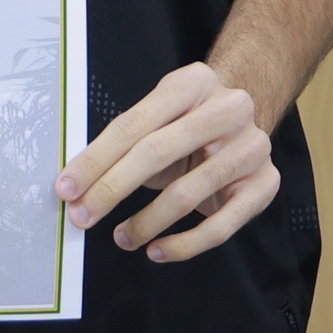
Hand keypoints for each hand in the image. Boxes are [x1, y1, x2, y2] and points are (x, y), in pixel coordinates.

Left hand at [58, 60, 279, 262]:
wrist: (247, 121)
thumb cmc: (188, 126)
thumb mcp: (159, 119)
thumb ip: (124, 144)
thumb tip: (75, 187)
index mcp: (192, 82)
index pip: (133, 125)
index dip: (95, 160)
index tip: (66, 188)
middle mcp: (228, 108)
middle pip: (157, 152)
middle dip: (111, 189)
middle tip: (81, 217)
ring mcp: (252, 146)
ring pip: (187, 193)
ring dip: (145, 222)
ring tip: (121, 238)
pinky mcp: (266, 183)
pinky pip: (221, 225)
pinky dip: (184, 244)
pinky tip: (157, 250)